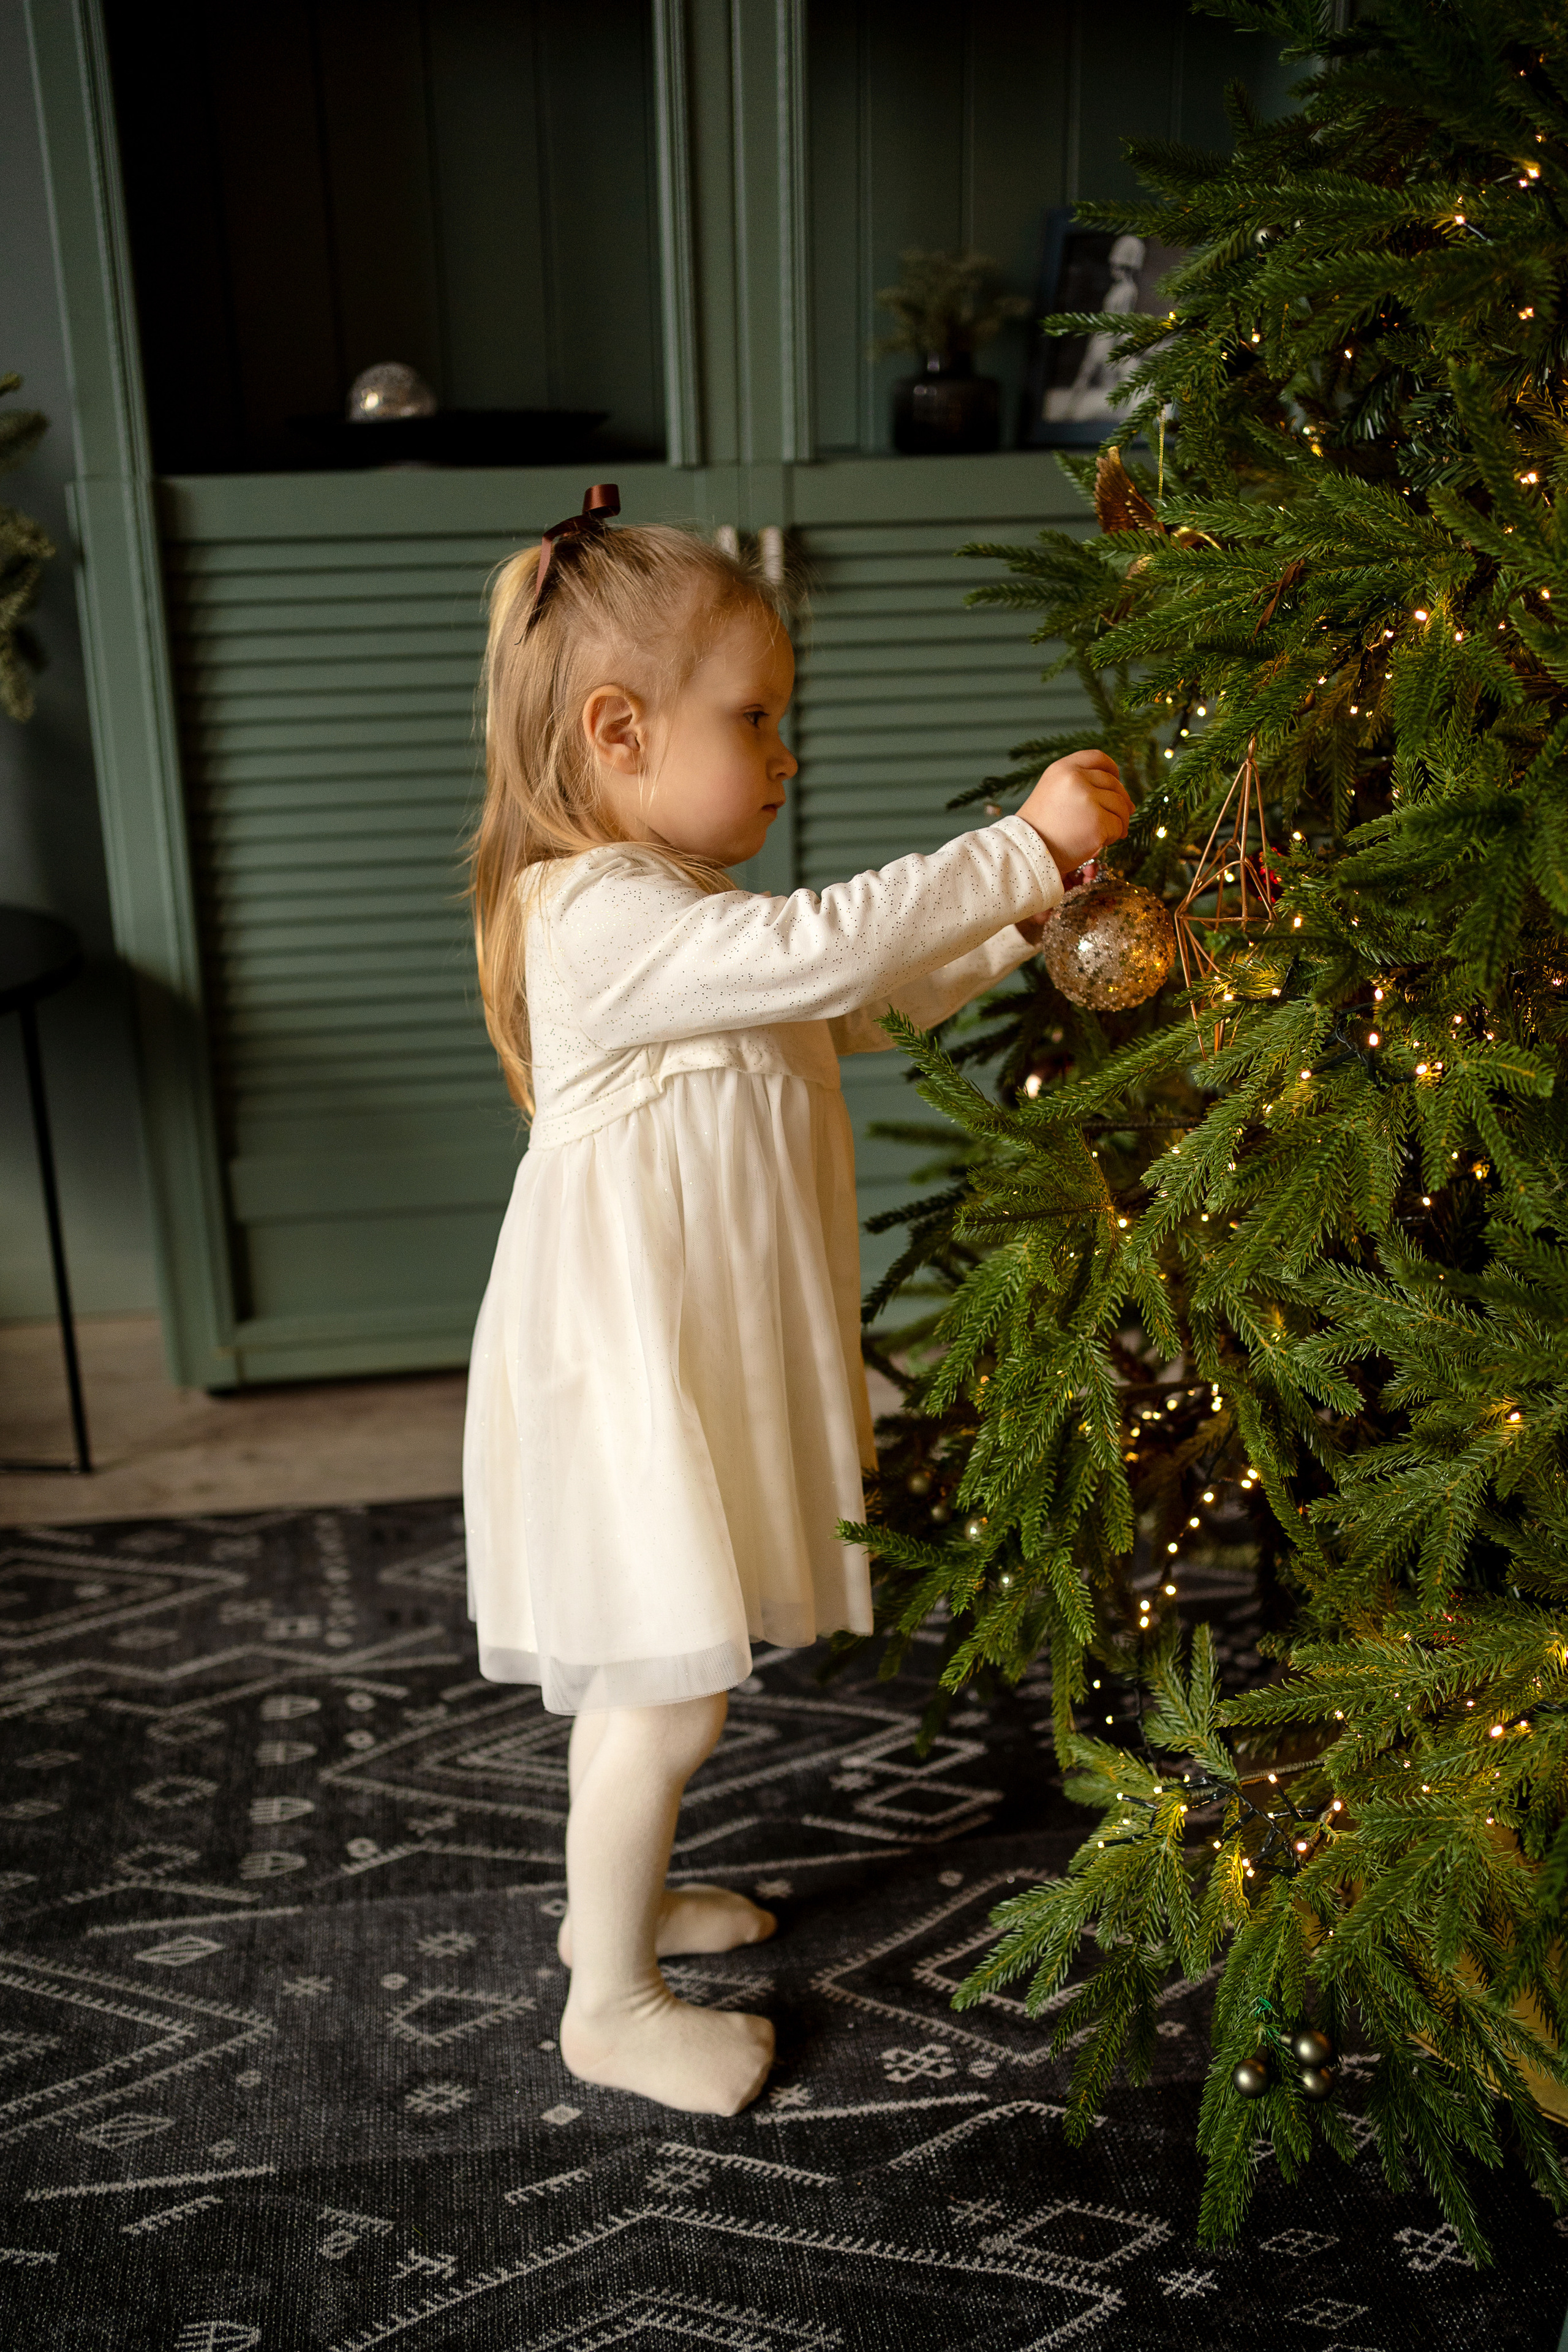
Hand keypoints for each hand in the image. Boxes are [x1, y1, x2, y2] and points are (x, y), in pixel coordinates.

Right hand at [1015, 750, 1132, 880]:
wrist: (1027, 852)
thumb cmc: (1041, 827)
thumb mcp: (1054, 792)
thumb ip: (1082, 785)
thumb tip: (1126, 799)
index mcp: (1063, 768)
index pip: (1098, 758)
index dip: (1111, 769)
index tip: (1116, 781)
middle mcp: (1075, 778)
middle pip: (1114, 784)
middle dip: (1120, 802)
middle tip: (1119, 819)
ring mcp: (1087, 799)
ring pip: (1120, 806)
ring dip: (1118, 822)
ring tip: (1105, 834)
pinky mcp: (1097, 822)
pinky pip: (1118, 826)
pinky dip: (1114, 837)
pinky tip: (1099, 843)